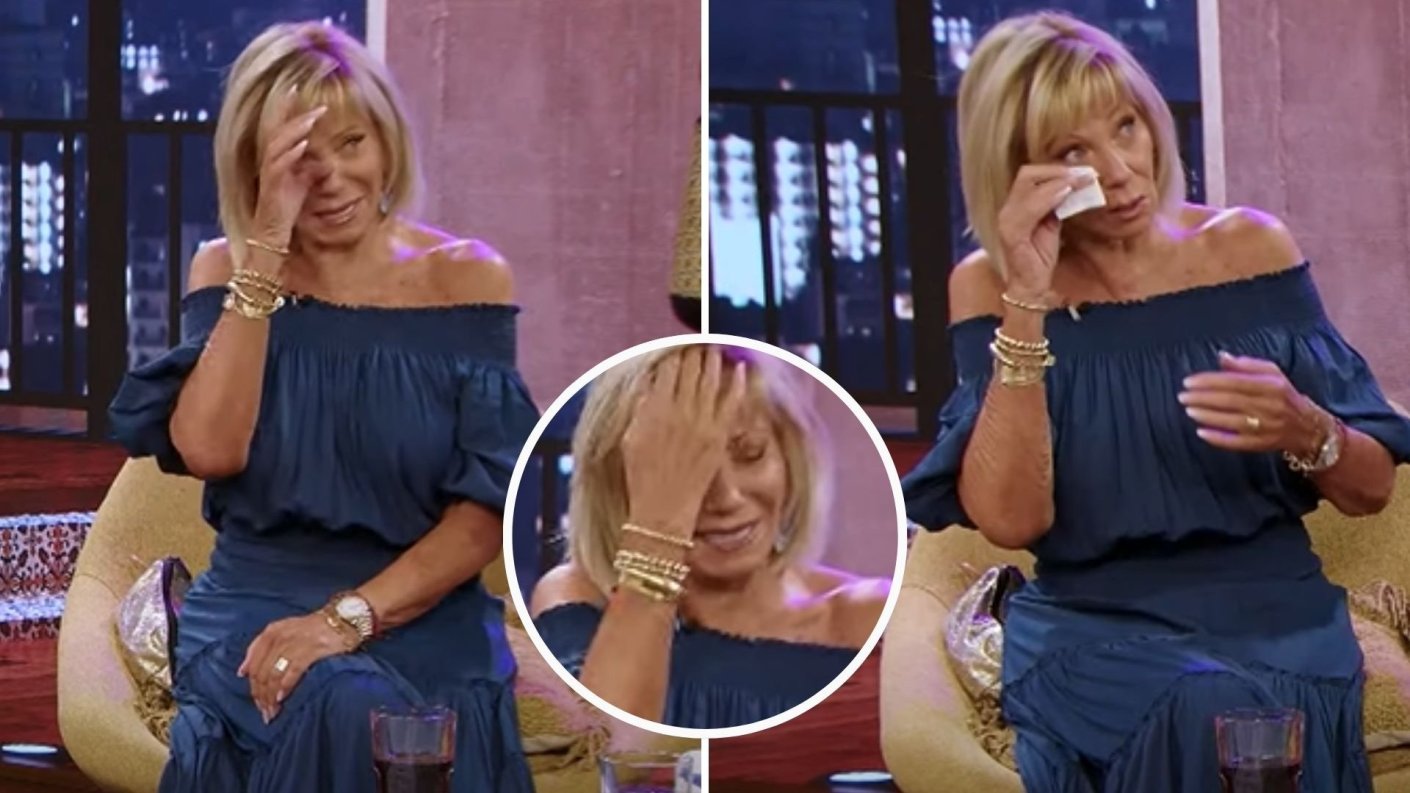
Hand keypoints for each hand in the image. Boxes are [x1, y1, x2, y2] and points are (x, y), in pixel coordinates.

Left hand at [237, 611, 353, 723]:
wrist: (344, 619)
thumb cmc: (313, 629)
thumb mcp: (285, 631)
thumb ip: (262, 648)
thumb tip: (242, 673)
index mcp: (271, 632)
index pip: (253, 664)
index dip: (253, 687)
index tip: (258, 703)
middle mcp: (280, 637)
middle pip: (262, 673)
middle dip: (261, 696)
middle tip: (266, 713)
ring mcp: (295, 643)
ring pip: (274, 675)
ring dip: (271, 697)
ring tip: (274, 712)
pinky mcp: (311, 649)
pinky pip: (292, 672)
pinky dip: (285, 687)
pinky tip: (282, 698)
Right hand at [251, 87, 326, 248]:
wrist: (271, 236)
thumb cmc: (285, 210)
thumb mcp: (303, 186)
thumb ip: (312, 171)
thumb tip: (325, 161)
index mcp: (277, 160)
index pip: (281, 129)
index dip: (287, 110)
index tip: (298, 89)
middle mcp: (270, 163)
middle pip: (278, 131)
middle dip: (292, 113)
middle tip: (308, 97)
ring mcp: (269, 175)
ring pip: (278, 145)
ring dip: (295, 130)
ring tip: (311, 119)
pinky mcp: (271, 188)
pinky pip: (278, 167)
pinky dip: (291, 155)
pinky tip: (303, 146)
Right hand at [620, 347, 747, 539]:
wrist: (662, 510)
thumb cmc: (641, 477)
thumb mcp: (632, 439)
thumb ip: (642, 410)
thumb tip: (651, 386)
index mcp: (654, 410)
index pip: (666, 370)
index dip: (671, 354)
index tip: (675, 347)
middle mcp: (678, 411)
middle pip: (689, 370)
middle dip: (692, 352)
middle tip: (696, 342)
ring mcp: (701, 423)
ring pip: (710, 380)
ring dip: (713, 360)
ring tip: (714, 348)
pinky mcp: (718, 436)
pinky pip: (731, 402)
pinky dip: (737, 383)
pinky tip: (740, 368)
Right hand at [995, 165, 1093, 299]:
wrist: (1031, 285)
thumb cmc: (1041, 256)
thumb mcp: (1052, 223)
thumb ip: (1057, 204)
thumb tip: (1076, 182)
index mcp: (1015, 205)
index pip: (1031, 174)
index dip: (1056, 168)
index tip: (1082, 170)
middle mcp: (1007, 209)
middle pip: (1027, 174)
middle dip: (1058, 171)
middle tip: (1083, 174)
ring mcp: (1006, 221)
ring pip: (1029, 186)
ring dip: (1058, 181)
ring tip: (1080, 181)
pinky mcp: (1012, 234)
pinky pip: (1030, 209)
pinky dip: (1049, 198)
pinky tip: (1066, 195)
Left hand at [1179, 352, 1322, 454]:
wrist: (1307, 427)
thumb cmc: (1284, 396)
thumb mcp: (1272, 374)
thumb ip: (1246, 365)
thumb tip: (1221, 356)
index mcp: (1272, 386)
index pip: (1235, 381)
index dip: (1210, 381)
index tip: (1188, 381)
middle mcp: (1270, 406)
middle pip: (1231, 401)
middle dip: (1203, 398)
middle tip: (1183, 396)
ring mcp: (1266, 427)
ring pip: (1232, 421)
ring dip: (1207, 416)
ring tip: (1188, 410)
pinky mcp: (1261, 444)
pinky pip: (1237, 442)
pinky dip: (1218, 438)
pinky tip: (1201, 432)